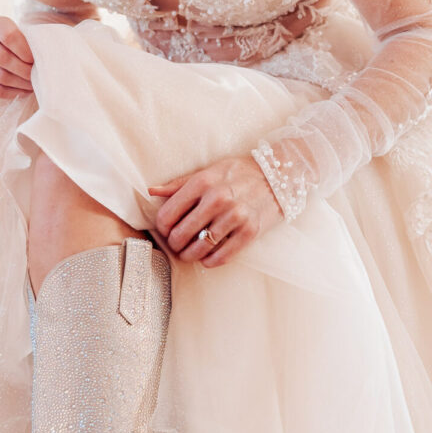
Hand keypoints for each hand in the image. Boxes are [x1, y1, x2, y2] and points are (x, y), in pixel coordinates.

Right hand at [0, 16, 33, 98]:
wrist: (6, 55)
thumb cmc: (22, 45)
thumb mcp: (27, 37)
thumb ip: (34, 43)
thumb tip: (44, 61)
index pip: (8, 36)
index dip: (24, 50)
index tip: (34, 60)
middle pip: (2, 57)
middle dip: (23, 70)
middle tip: (36, 76)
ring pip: (0, 75)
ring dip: (20, 83)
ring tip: (32, 85)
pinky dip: (13, 93)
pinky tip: (23, 91)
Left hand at [148, 155, 282, 267]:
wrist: (279, 175)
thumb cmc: (239, 173)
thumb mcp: (208, 171)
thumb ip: (179, 184)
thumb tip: (151, 191)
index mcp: (202, 182)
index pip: (167, 215)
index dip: (162, 228)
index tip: (166, 230)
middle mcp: (217, 199)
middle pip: (180, 235)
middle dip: (174, 244)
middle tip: (177, 244)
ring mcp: (235, 216)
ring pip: (198, 249)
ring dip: (189, 255)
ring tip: (189, 253)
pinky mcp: (250, 232)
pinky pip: (221, 257)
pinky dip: (209, 261)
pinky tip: (207, 257)